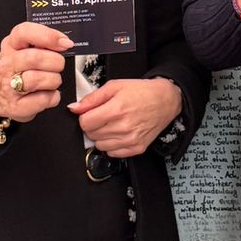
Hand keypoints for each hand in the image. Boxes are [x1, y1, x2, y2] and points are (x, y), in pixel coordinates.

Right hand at [0, 21, 72, 122]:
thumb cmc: (17, 70)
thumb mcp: (24, 49)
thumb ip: (43, 42)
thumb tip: (65, 42)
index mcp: (11, 45)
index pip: (25, 32)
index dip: (48, 36)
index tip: (64, 43)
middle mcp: (8, 64)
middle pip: (36, 58)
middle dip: (56, 62)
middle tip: (58, 65)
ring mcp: (9, 85)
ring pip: (39, 79)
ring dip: (54, 80)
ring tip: (51, 81)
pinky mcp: (16, 106)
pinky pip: (43, 99)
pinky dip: (52, 97)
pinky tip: (48, 94)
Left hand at [69, 77, 183, 157]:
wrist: (165, 100)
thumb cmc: (142, 92)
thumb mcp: (115, 86)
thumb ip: (92, 98)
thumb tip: (75, 108)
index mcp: (116, 109)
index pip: (85, 123)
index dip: (85, 117)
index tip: (91, 113)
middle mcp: (124, 127)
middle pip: (91, 135)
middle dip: (93, 125)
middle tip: (103, 116)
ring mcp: (130, 140)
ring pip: (99, 146)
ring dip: (101, 136)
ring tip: (112, 124)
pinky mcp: (136, 148)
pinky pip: (112, 153)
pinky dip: (112, 145)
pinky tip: (118, 133)